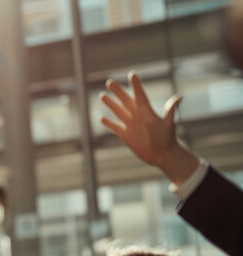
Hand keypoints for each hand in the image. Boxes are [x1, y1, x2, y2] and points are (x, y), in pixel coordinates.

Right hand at [99, 71, 198, 185]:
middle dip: (117, 91)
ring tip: (102, 95)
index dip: (136, 85)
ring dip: (110, 104)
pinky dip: (108, 123)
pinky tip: (101, 118)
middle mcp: (137, 116)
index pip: (139, 95)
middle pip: (125, 101)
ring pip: (118, 111)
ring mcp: (131, 125)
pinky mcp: (126, 135)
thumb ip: (171, 110)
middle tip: (109, 82)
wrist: (163, 155)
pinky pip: (115, 127)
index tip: (132, 74)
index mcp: (146, 112)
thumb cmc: (168, 139)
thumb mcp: (168, 124)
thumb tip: (179, 97)